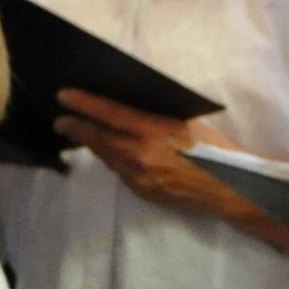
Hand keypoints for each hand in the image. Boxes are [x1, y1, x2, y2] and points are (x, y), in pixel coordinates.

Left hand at [56, 89, 223, 213]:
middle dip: (76, 128)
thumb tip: (126, 110)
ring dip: (92, 144)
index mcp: (153, 131)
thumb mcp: (184, 122)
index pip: (109, 113)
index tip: (64, 96)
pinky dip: (112, 159)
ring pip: (106, 157)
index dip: (84, 104)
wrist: (229, 188)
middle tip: (60, 120)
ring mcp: (139, 177)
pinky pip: (120, 172)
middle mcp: (140, 155)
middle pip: (98, 139)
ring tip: (79, 133)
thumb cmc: (213, 149)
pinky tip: (109, 153)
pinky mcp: (142, 192)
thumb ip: (153, 118)